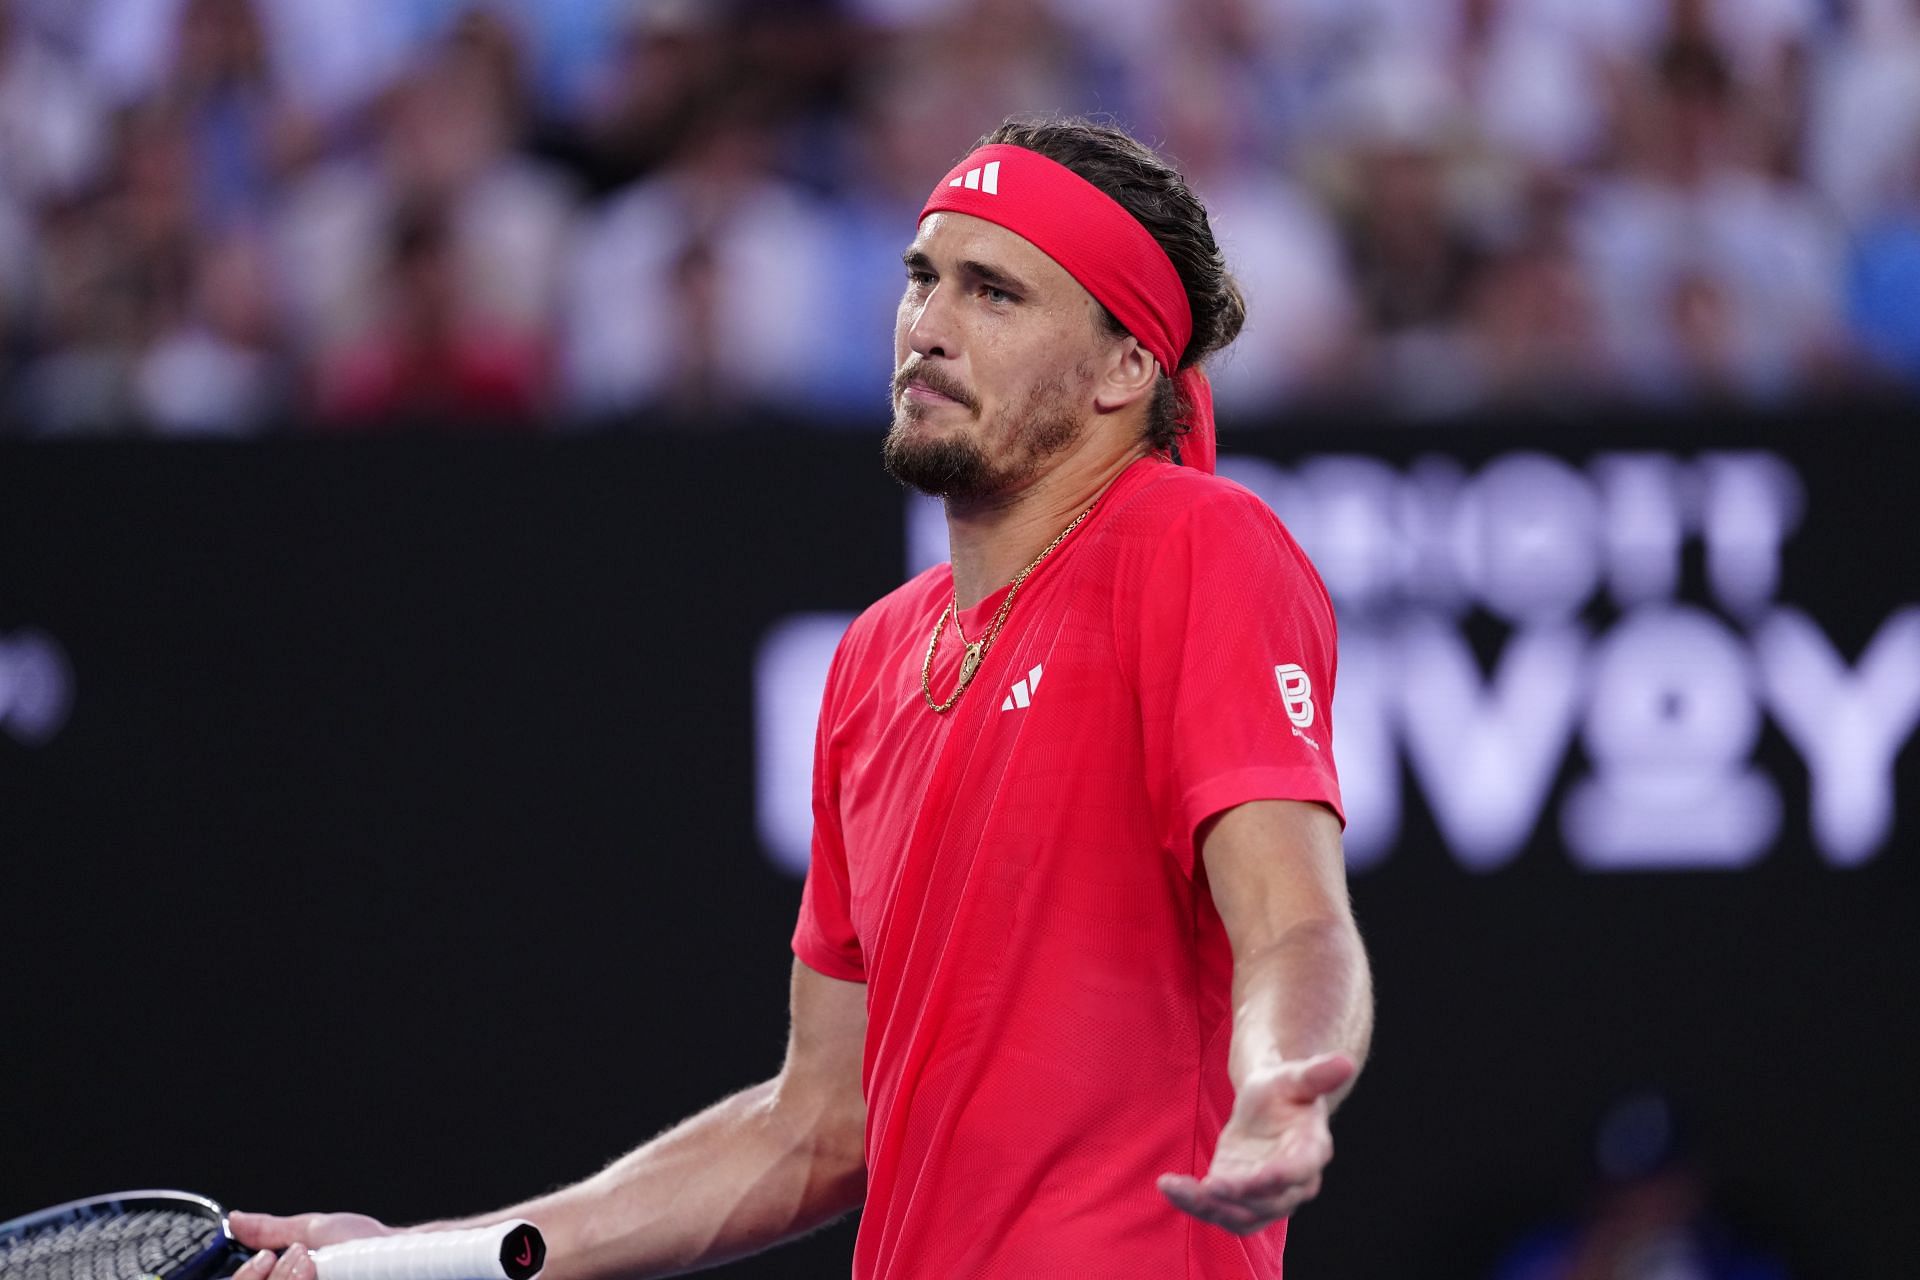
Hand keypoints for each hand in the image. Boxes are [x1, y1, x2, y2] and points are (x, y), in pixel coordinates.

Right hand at [228, 1210, 396, 1279]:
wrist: (393, 1255)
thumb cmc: (359, 1243)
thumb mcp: (310, 1231)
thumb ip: (270, 1230)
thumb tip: (236, 1219)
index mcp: (279, 1275)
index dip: (244, 1276)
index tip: (263, 1257)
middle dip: (272, 1274)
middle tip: (297, 1255)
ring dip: (287, 1276)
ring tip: (312, 1260)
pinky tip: (317, 1270)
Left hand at [1157, 1052, 1355, 1235]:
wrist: (1270, 1103)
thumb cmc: (1285, 1088)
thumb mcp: (1296, 1075)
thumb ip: (1317, 1074)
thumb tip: (1346, 1061)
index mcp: (1311, 1151)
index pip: (1296, 1172)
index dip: (1273, 1178)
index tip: (1246, 1178)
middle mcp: (1293, 1183)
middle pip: (1269, 1203)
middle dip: (1239, 1198)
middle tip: (1209, 1186)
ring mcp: (1266, 1196)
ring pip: (1242, 1216)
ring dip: (1210, 1208)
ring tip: (1178, 1188)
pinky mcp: (1239, 1197)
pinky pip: (1220, 1211)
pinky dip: (1193, 1203)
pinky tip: (1168, 1185)